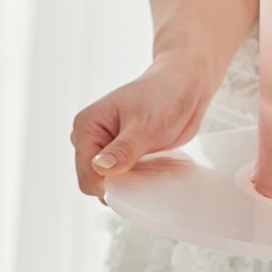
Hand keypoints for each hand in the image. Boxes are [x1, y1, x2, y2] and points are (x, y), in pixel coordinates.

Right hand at [71, 55, 212, 197]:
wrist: (185, 87)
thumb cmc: (165, 95)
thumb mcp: (145, 125)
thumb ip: (123, 149)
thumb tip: (101, 168)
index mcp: (87, 126)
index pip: (87, 176)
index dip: (110, 184)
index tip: (135, 177)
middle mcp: (90, 138)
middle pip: (95, 182)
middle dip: (120, 184)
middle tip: (146, 168)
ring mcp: (104, 148)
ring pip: (108, 183)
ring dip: (129, 182)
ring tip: (150, 163)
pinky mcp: (119, 155)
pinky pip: (122, 179)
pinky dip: (136, 179)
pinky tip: (151, 166)